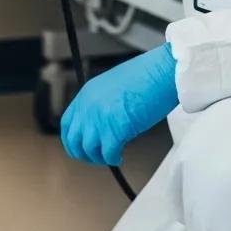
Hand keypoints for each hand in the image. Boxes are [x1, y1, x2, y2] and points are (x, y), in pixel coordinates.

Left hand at [61, 43, 178, 165]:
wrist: (163, 71)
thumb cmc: (147, 76)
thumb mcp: (113, 86)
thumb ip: (101, 105)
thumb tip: (101, 124)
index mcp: (87, 93)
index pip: (67, 123)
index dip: (72, 139)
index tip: (81, 147)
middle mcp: (89, 106)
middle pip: (73, 140)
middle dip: (83, 154)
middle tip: (96, 157)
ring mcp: (100, 117)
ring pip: (89, 149)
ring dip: (100, 157)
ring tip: (112, 155)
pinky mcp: (115, 129)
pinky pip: (108, 153)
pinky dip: (113, 159)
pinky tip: (120, 156)